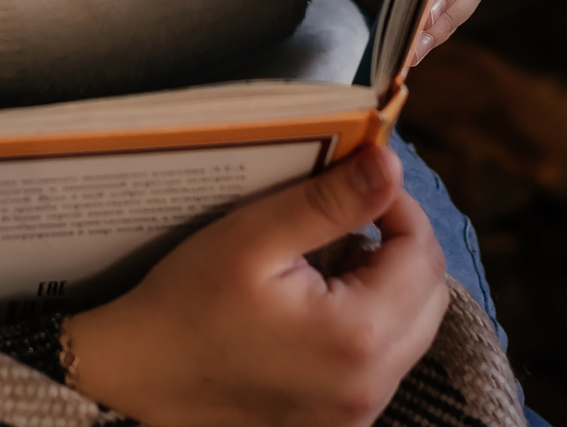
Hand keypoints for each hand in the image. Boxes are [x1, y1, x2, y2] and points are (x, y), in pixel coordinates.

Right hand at [64, 145, 447, 426]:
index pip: (422, 255)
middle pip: (430, 297)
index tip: (356, 184)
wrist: (136, 378)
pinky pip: (383, 365)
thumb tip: (390, 164)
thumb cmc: (185, 305)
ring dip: (387, 287)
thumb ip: (328, 202)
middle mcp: (370, 386)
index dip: (397, 207)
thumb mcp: (252, 237)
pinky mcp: (338, 425)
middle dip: (399, 248)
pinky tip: (318, 308)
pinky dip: (369, 327)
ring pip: (412, 332)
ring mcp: (356, 414)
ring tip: (327, 263)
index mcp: (358, 337)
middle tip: (344, 221)